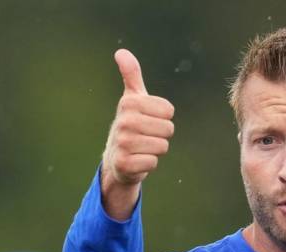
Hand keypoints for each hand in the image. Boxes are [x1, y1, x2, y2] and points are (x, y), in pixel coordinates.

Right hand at [100, 49, 174, 218]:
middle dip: (162, 135)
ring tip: (142, 148)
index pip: (169, 110)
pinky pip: (153, 162)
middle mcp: (123, 122)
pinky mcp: (124, 164)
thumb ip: (131, 75)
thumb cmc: (131, 125)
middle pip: (168, 129)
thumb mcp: (132, 99)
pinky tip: (137, 160)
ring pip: (162, 146)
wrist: (116, 158)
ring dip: (156, 150)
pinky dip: (149, 164)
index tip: (149, 120)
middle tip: (146, 136)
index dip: (163, 118)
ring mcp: (122, 143)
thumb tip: (121, 52)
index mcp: (128, 103)